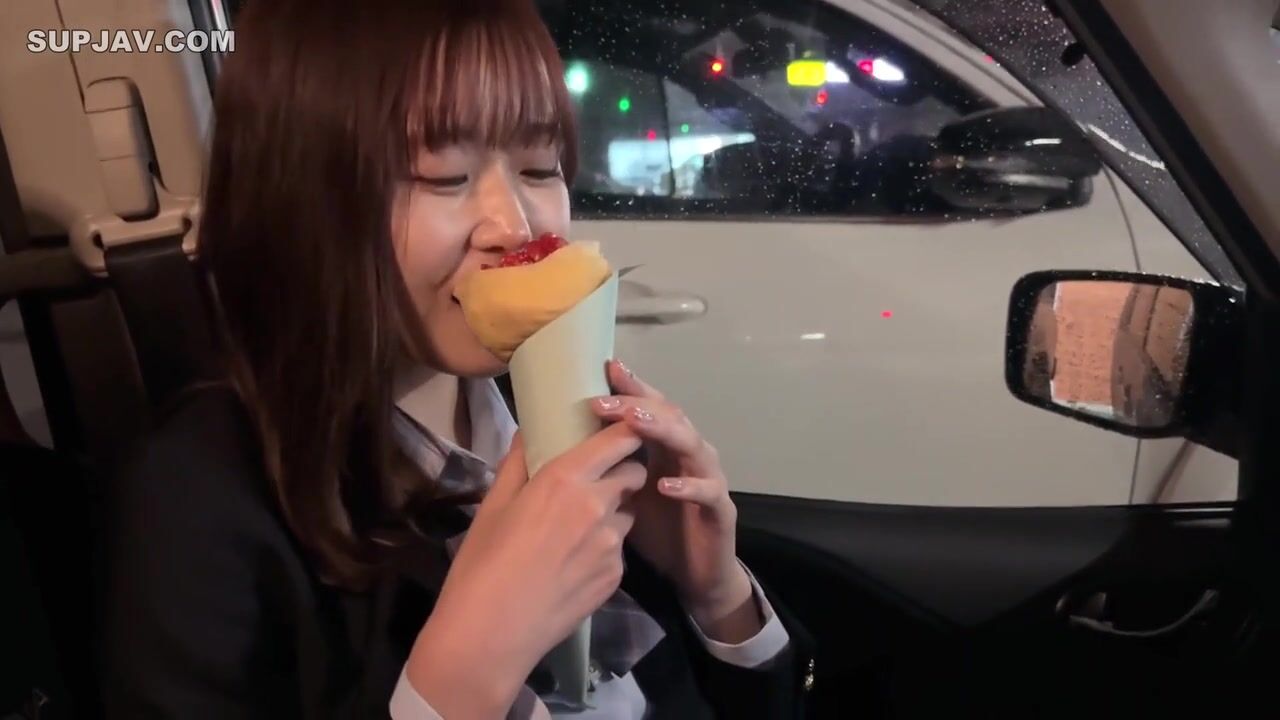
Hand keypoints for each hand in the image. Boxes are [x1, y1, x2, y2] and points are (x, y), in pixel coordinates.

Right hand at [406, 427, 645, 718]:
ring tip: (583, 525)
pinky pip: (619, 549)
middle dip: (624, 469)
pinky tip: (575, 562)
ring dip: (616, 509)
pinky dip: (606, 546)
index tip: (618, 429)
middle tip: (600, 477)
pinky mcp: (616, 576)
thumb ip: (517, 463)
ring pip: (628, 512)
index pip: (618, 440)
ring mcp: (612, 544)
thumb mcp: (493, 505)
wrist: (492, 634)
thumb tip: (527, 432)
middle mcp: (598, 506)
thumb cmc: (482, 563)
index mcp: (565, 480)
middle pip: (633, 473)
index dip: (625, 430)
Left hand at [591, 360, 758, 642]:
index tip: (604, 367)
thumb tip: (548, 445)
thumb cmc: (654, 531)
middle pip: (669, 414)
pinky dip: (688, 486)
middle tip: (603, 400)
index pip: (646, 406)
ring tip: (634, 424)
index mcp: (662, 446)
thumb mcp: (619, 494)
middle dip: (636, 403)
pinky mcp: (721, 510)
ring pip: (691, 443)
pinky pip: (708, 492)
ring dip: (662, 431)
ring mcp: (708, 478)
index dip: (629, 386)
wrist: (695, 575)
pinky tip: (664, 486)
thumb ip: (597, 468)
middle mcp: (687, 453)